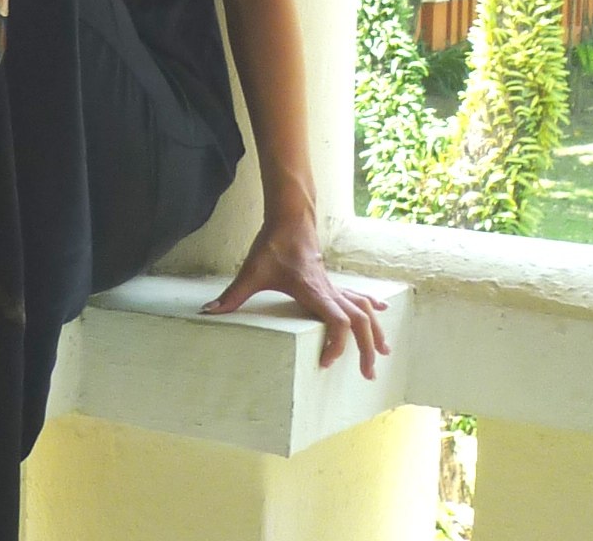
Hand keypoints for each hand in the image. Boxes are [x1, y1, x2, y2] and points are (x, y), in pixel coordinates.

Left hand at [198, 216, 389, 378]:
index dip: (336, 345)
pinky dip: (372, 305)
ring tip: (383, 353)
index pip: (337, 321)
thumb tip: (209, 313)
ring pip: (364, 309)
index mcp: (312, 291)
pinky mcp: (332, 281)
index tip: (325, 363)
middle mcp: (329, 290)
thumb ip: (233, 296)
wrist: (289, 217)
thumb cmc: (273, 245)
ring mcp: (333, 285)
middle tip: (367, 374)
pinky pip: (358, 295)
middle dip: (366, 348)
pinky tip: (384, 311)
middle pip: (360, 321)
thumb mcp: (251, 271)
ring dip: (375, 331)